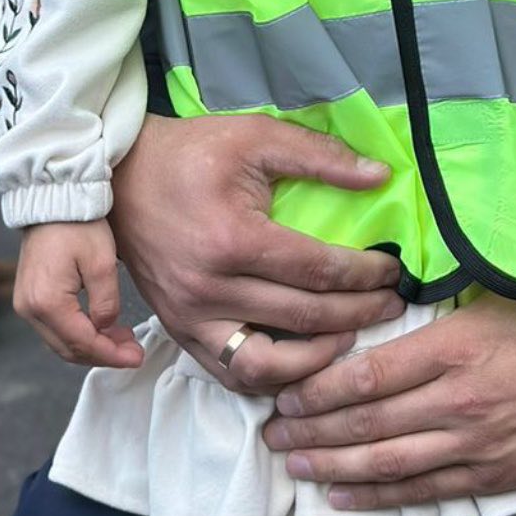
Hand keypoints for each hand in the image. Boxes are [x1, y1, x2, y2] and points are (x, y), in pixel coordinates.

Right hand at [13, 219, 144, 368]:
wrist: (53, 199)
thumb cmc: (78, 225)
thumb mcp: (102, 262)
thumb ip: (106, 302)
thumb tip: (106, 328)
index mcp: (47, 302)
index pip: (82, 342)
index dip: (111, 354)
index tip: (136, 358)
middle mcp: (29, 309)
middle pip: (68, 348)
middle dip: (103, 354)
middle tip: (133, 353)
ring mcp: (25, 304)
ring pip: (60, 342)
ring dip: (91, 346)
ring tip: (123, 341)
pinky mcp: (29, 297)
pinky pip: (54, 327)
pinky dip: (78, 333)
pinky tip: (101, 327)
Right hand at [110, 115, 405, 393]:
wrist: (121, 178)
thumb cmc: (193, 154)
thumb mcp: (257, 137)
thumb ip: (321, 157)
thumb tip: (381, 176)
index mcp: (234, 240)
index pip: (318, 271)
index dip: (365, 276)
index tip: (394, 273)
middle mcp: (211, 289)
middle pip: (303, 319)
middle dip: (359, 315)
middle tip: (392, 307)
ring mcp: (191, 318)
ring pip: (268, 365)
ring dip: (318, 359)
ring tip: (352, 338)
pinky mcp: (179, 332)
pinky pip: (231, 373)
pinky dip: (273, 377)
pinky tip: (305, 360)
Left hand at [262, 289, 515, 509]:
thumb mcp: (500, 295)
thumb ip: (443, 307)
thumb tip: (385, 303)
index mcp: (454, 346)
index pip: (366, 375)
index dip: (317, 389)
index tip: (286, 390)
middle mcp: (455, 401)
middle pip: (364, 423)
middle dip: (309, 431)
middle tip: (271, 434)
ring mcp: (472, 445)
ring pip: (384, 463)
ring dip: (331, 467)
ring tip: (293, 466)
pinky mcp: (491, 476)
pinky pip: (422, 491)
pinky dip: (377, 496)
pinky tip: (343, 496)